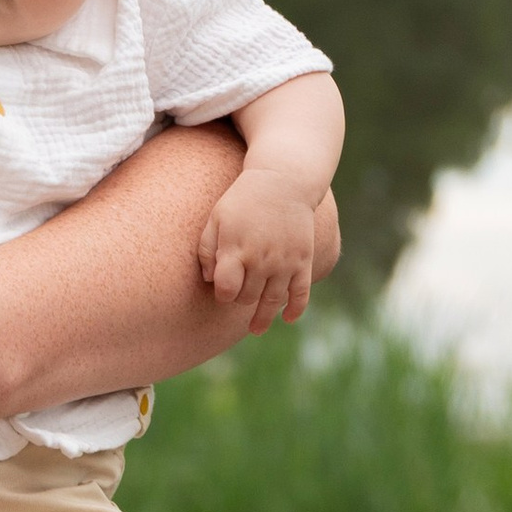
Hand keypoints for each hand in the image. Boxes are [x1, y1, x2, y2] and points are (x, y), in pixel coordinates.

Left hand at [198, 171, 317, 332]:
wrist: (283, 182)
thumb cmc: (243, 201)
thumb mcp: (217, 218)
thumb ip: (207, 249)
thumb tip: (208, 280)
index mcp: (236, 249)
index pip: (227, 289)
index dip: (223, 294)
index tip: (223, 290)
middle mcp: (262, 260)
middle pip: (248, 297)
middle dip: (241, 300)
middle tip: (238, 295)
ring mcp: (285, 262)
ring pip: (273, 301)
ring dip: (264, 318)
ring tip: (256, 329)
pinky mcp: (303, 260)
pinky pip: (301, 293)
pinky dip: (295, 309)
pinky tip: (288, 319)